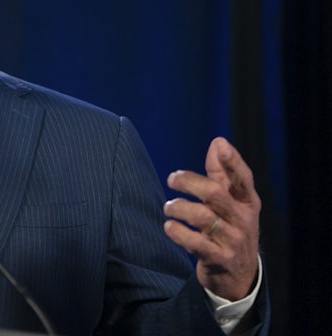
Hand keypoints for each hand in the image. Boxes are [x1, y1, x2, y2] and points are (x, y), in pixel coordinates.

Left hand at [163, 137, 260, 300]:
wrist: (239, 275)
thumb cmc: (230, 227)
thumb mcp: (232, 202)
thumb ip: (222, 173)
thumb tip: (218, 141)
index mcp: (248, 202)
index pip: (243, 178)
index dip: (232, 161)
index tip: (220, 145)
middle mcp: (243, 220)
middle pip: (215, 193)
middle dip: (188, 181)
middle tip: (172, 179)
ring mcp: (232, 241)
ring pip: (202, 217)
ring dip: (178, 207)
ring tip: (169, 207)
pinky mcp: (219, 259)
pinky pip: (195, 243)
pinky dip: (178, 232)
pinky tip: (169, 226)